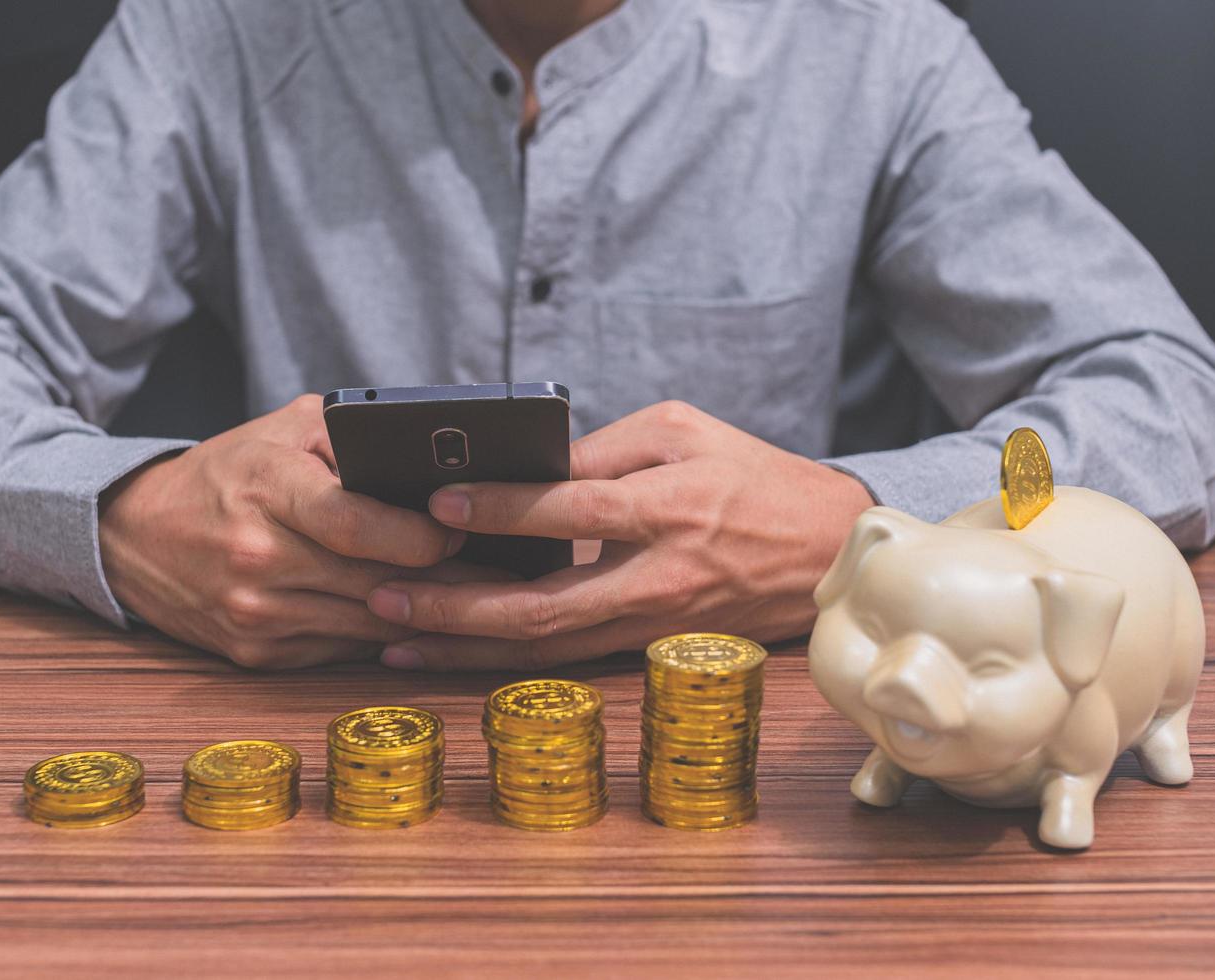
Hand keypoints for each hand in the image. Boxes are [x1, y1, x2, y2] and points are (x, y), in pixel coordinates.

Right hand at [99, 394, 494, 668]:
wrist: (133, 535)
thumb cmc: (228, 472)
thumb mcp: (285, 429)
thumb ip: (356, 436)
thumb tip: (436, 460)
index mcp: (267, 491)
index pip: (359, 525)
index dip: (421, 534)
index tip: (459, 529)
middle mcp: (258, 558)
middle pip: (376, 581)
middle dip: (448, 581)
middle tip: (503, 574)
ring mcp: (256, 614)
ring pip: (369, 625)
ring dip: (428, 617)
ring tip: (481, 601)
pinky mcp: (256, 655)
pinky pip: (342, 650)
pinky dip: (384, 638)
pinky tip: (423, 624)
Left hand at [366, 400, 875, 670]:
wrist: (829, 554)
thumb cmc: (754, 477)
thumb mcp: (685, 432)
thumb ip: (602, 449)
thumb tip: (522, 468)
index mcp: (667, 508)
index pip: (569, 510)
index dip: (499, 508)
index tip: (435, 502)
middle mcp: (657, 577)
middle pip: (543, 606)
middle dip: (455, 608)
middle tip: (384, 598)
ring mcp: (654, 624)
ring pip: (547, 649)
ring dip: (466, 648)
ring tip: (394, 639)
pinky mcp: (652, 649)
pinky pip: (567, 658)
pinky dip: (506, 658)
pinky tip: (454, 652)